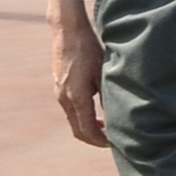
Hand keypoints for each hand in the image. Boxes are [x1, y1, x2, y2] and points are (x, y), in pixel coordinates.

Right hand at [50, 14, 106, 148]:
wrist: (68, 32)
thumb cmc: (89, 50)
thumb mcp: (103, 73)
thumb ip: (108, 97)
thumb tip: (116, 117)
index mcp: (76, 97)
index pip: (87, 130)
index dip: (101, 141)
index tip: (115, 143)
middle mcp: (64, 99)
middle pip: (78, 131)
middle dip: (95, 139)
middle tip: (112, 140)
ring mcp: (59, 94)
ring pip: (74, 122)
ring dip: (89, 128)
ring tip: (107, 128)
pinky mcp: (60, 88)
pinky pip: (71, 111)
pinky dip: (83, 118)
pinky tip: (97, 113)